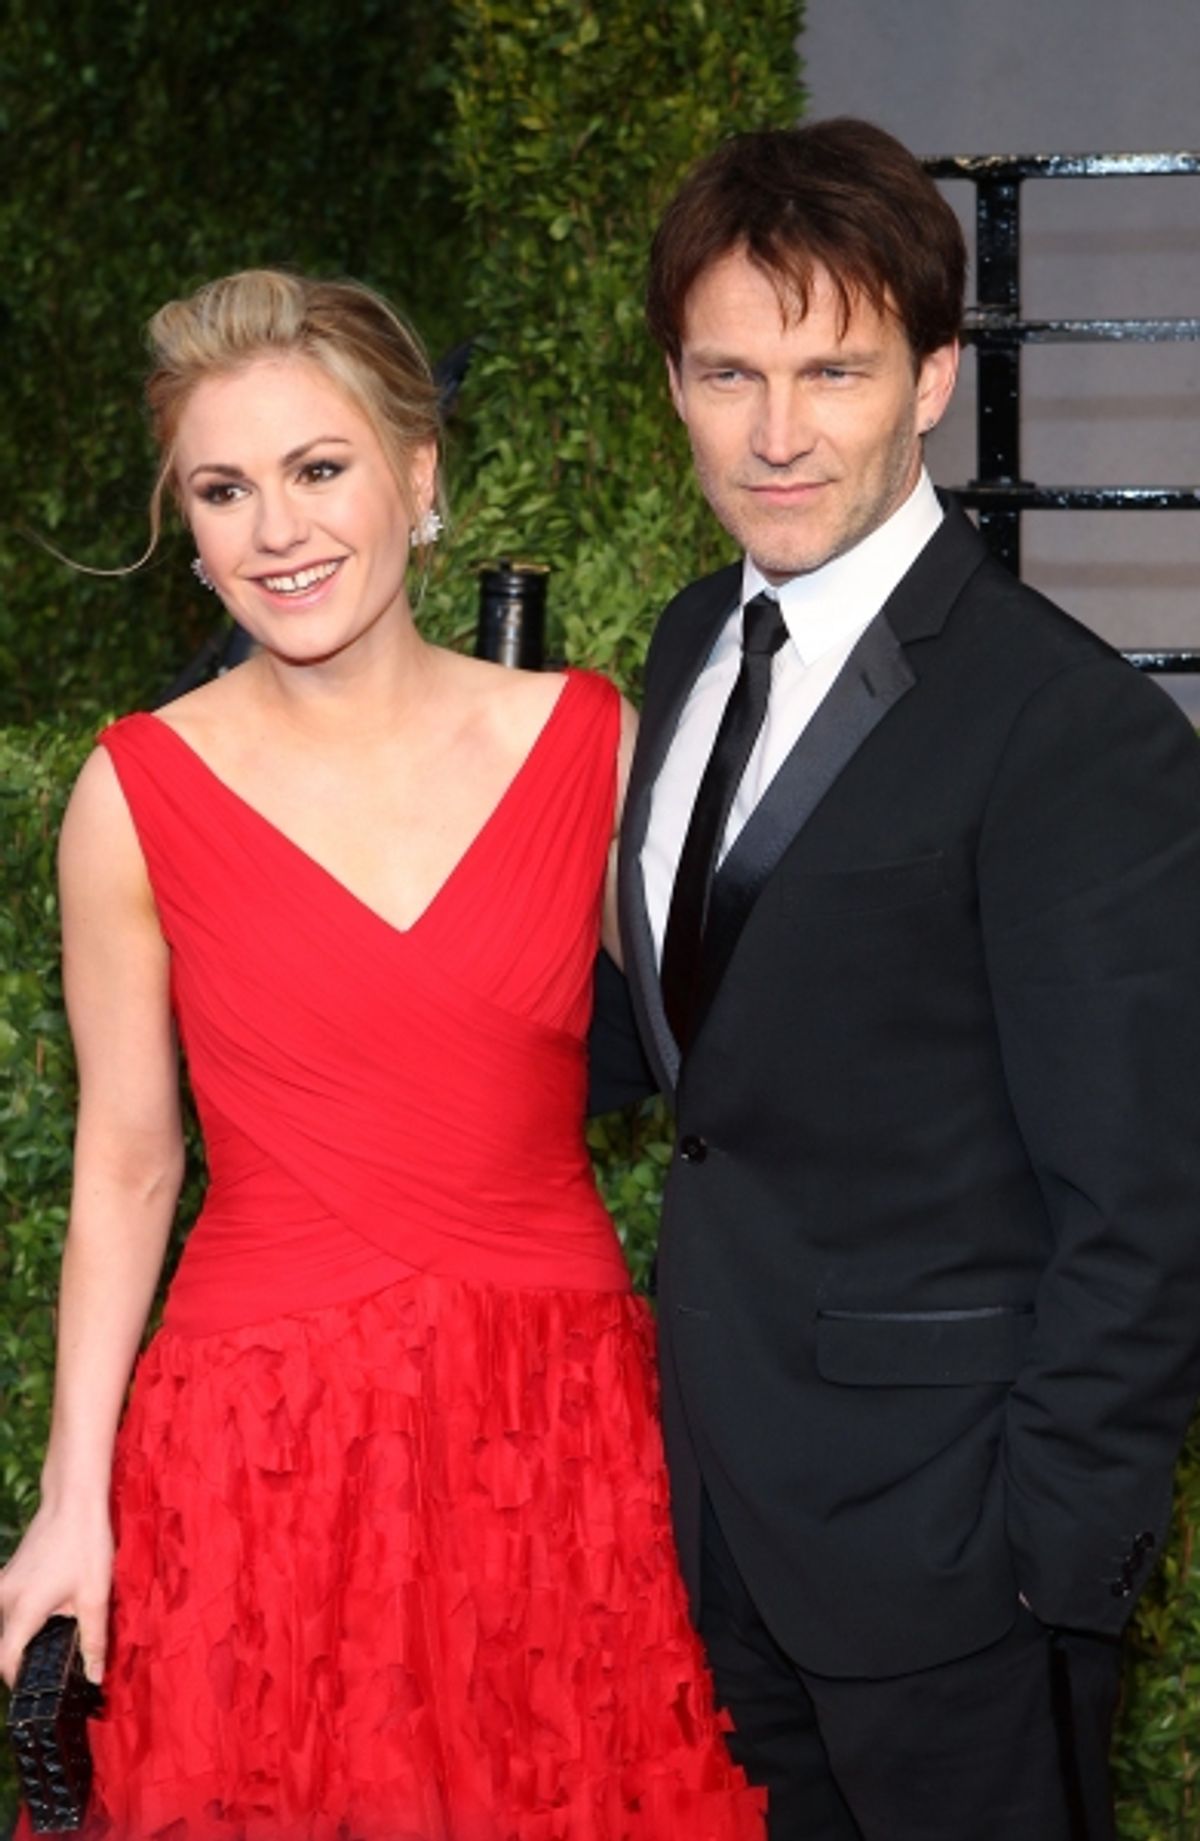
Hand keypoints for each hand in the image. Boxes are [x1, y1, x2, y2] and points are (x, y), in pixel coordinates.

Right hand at [0, 1500, 112, 1687]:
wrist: (74, 1498)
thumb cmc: (86, 1544)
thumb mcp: (96, 1595)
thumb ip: (94, 1641)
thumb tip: (94, 1678)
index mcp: (23, 1608)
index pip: (6, 1661)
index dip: (20, 1682)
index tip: (42, 1689)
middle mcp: (4, 1597)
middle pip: (3, 1644)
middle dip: (24, 1661)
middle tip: (54, 1669)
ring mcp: (4, 1583)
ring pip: (5, 1625)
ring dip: (24, 1638)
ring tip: (54, 1642)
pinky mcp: (9, 1573)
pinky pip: (9, 1606)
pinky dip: (24, 1618)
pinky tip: (51, 1615)